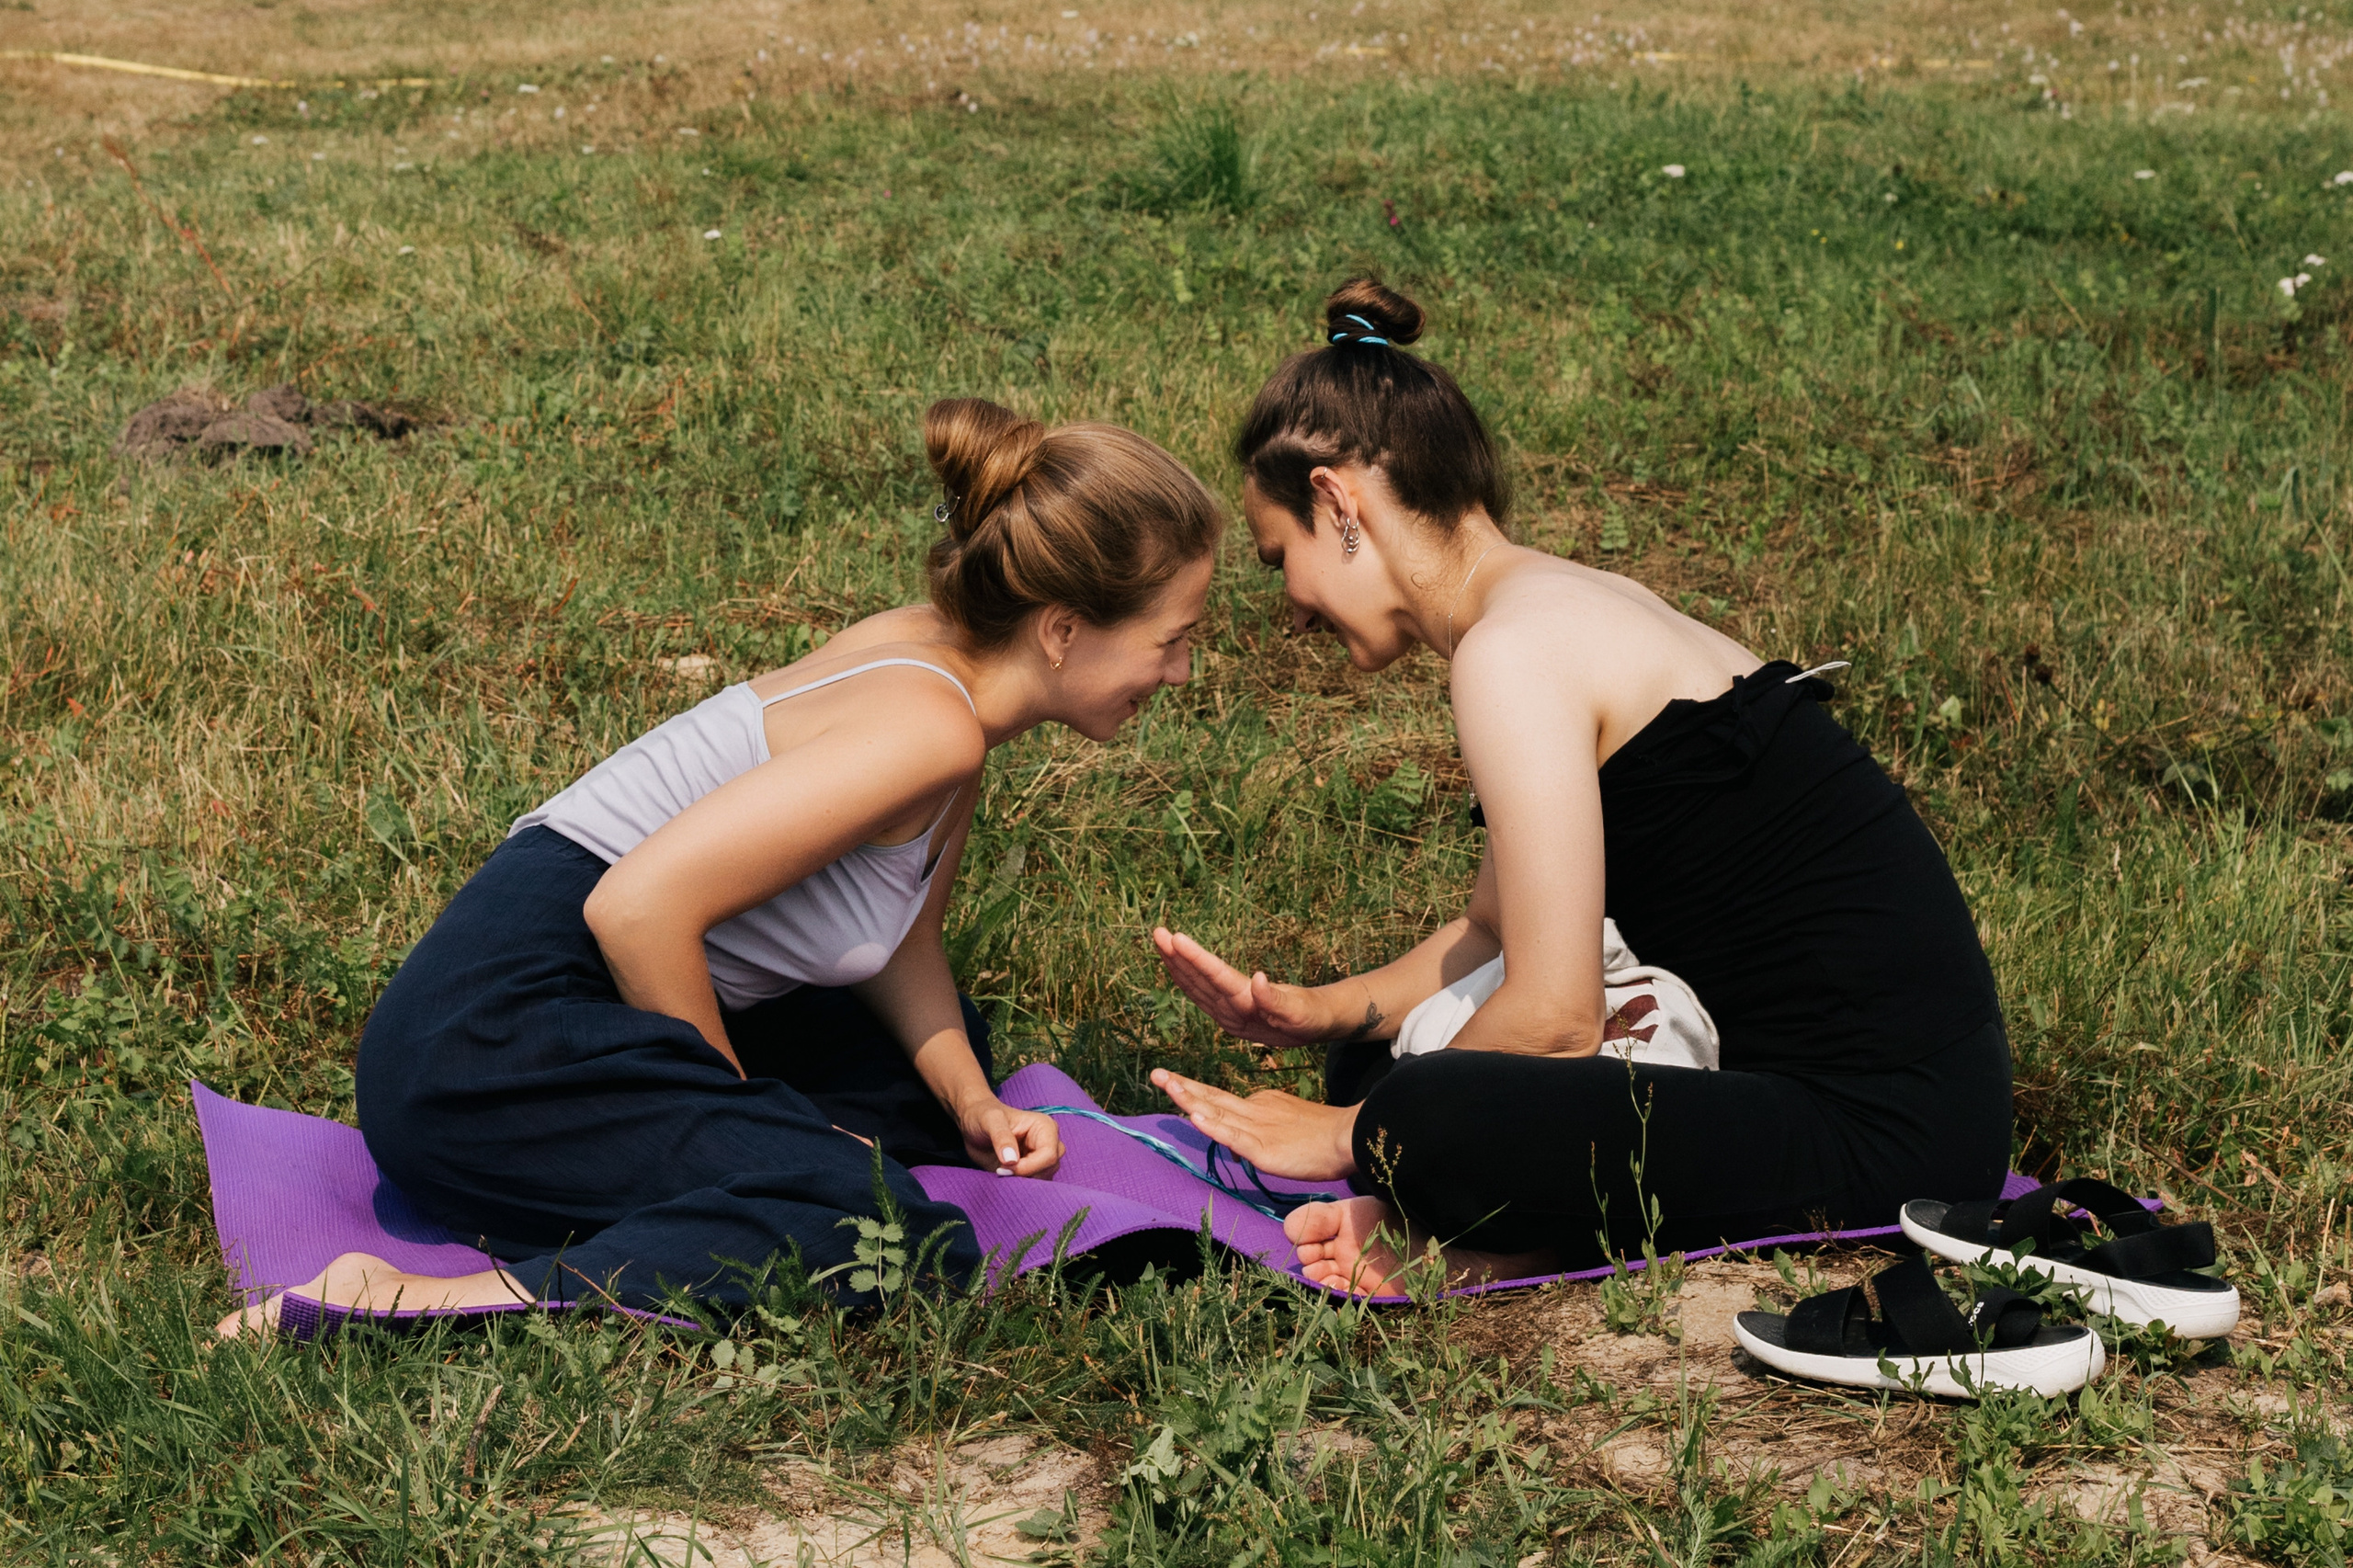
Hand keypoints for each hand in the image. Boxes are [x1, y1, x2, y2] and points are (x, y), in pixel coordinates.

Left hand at [959, 1099, 1062, 1177]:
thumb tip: (1011, 1160)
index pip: (1049, 1155)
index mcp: (1045, 1127)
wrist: (974, 1123)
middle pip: (1050, 1168)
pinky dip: (1022, 1185)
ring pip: (1045, 1178)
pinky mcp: (1033, 1169)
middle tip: (1001, 1170)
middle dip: (1026, 1174)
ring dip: (1023, 1180)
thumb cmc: (983, 1115)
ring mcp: (1042, 1156)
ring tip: (1002, 1170)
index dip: (1028, 1166)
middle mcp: (1048, 1142)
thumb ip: (1001, 1137)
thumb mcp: (989, 1120)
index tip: (1004, 1166)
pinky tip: (1006, 1176)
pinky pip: (1036, 1184)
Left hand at [1151, 1068, 1357, 1181]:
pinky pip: (1236, 1137)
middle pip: (1212, 1099)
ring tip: (1168, 1085)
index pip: (1218, 1100)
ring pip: (1219, 1113)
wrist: (1352, 1137)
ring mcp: (1259, 1128)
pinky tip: (1198, 1118)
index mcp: (1259, 1104)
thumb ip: (1256, 1134)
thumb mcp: (1283, 1131)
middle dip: (1181, 1087)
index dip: (1192, 1091)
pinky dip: (1215, 1127)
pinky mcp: (1266, 1149)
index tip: (1169, 1081)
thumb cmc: (1323, 1138)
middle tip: (1156, 1074)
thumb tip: (1229, 1143)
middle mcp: (1255, 1111)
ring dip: (1191, 1099)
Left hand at [1153, 928, 1339, 1049]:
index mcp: (1248, 1010)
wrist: (1316, 1028)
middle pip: (1198, 983)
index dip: (1196, 959)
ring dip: (1176, 963)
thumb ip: (1277, 1001)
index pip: (1218, 980)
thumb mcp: (1301, 1012)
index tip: (1178, 939)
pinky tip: (1175, 961)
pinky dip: (1185, 973)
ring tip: (1160, 939)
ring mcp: (1226, 1015)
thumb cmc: (1312, 1017)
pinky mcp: (1227, 1012)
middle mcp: (1231, 1014)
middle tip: (1157, 932)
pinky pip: (1199, 991)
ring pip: (1195, 987)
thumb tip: (1258, 980)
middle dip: (1176, 957)